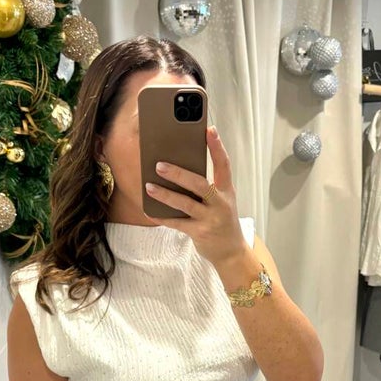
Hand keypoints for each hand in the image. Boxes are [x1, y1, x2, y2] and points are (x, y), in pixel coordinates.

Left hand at [144, 125, 247, 268]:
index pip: (224, 165)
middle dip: (179, 174)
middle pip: (199, 184)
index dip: (217, 147)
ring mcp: (210, 219)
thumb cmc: (222, 219)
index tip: (209, 130)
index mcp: (227, 190)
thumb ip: (206, 186)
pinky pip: (177, 223)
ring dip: (165, 195)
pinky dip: (162, 217)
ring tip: (149, 186)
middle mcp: (220, 203)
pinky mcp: (199, 233)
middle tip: (159, 164)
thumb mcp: (221, 200)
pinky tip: (149, 211)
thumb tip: (176, 169)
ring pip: (185, 204)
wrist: (231, 251)